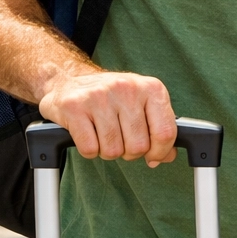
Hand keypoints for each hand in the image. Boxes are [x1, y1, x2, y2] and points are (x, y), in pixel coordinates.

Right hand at [38, 70, 178, 166]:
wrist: (70, 80)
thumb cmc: (112, 97)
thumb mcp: (142, 104)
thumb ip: (158, 128)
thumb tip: (166, 157)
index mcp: (151, 88)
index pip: (165, 132)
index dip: (160, 152)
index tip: (152, 156)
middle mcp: (127, 89)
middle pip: (138, 146)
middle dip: (130, 152)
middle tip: (121, 140)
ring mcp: (100, 97)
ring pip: (113, 150)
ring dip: (108, 151)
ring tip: (104, 135)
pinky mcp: (74, 108)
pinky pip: (89, 149)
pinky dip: (90, 150)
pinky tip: (89, 134)